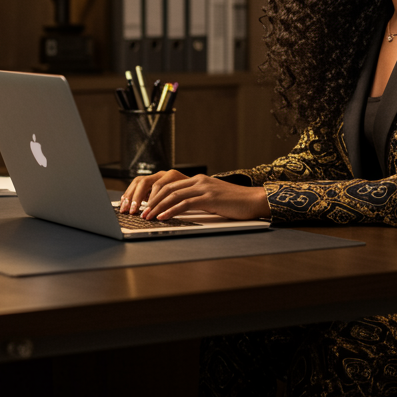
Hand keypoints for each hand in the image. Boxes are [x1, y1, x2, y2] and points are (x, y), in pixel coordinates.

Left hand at [119, 171, 268, 221]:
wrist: (254, 201)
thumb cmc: (236, 203)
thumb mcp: (213, 198)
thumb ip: (199, 199)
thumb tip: (182, 209)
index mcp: (199, 180)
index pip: (170, 185)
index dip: (155, 195)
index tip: (146, 206)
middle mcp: (199, 181)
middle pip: (168, 188)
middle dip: (152, 201)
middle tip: (141, 212)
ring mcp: (204, 188)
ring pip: (173, 195)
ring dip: (157, 207)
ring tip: (148, 217)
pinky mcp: (209, 198)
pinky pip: (185, 203)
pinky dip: (171, 210)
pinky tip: (163, 217)